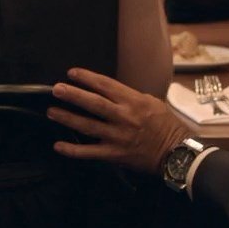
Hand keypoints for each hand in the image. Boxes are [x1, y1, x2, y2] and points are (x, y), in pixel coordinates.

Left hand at [48, 67, 191, 173]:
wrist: (176, 152)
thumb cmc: (165, 125)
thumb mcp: (151, 102)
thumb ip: (129, 97)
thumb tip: (108, 90)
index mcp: (133, 101)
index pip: (106, 85)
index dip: (87, 78)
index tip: (71, 73)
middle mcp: (124, 117)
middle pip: (94, 104)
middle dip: (73, 95)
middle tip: (56, 89)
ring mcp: (118, 137)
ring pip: (88, 126)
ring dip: (67, 118)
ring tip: (51, 111)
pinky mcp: (114, 154)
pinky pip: (90, 152)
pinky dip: (73, 150)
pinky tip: (58, 145)